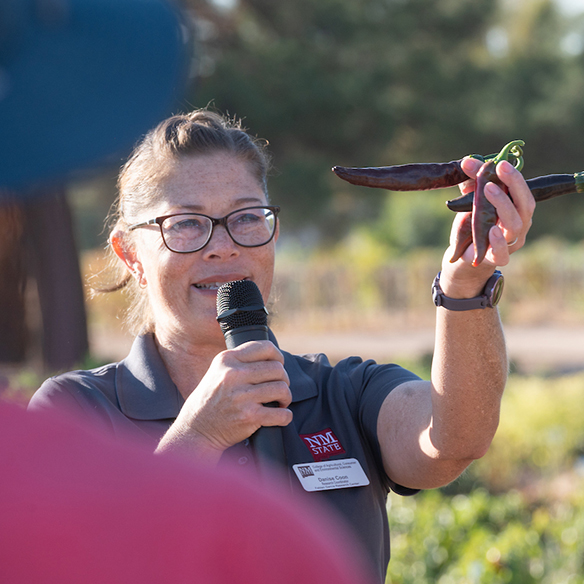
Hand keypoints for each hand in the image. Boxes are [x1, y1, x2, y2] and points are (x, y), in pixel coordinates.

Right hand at [168, 341, 292, 456]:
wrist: (197, 429)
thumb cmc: (211, 399)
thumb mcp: (218, 371)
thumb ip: (240, 360)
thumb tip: (272, 356)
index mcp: (227, 359)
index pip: (266, 348)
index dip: (278, 357)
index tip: (279, 366)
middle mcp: (234, 375)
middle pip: (277, 369)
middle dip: (283, 379)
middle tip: (278, 388)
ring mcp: (242, 396)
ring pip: (282, 388)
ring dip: (286, 397)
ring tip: (279, 401)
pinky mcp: (249, 416)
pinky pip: (282, 413)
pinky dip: (285, 416)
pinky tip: (280, 415)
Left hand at [440, 157, 534, 296]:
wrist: (461, 255)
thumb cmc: (472, 226)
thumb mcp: (471, 202)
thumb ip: (472, 183)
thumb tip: (466, 161)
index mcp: (516, 209)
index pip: (521, 190)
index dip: (512, 175)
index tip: (499, 161)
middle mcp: (518, 224)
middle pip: (525, 205)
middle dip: (513, 184)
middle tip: (497, 169)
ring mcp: (511, 243)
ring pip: (515, 225)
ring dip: (502, 205)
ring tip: (487, 190)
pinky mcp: (498, 259)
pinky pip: (503, 253)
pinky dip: (498, 242)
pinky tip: (491, 230)